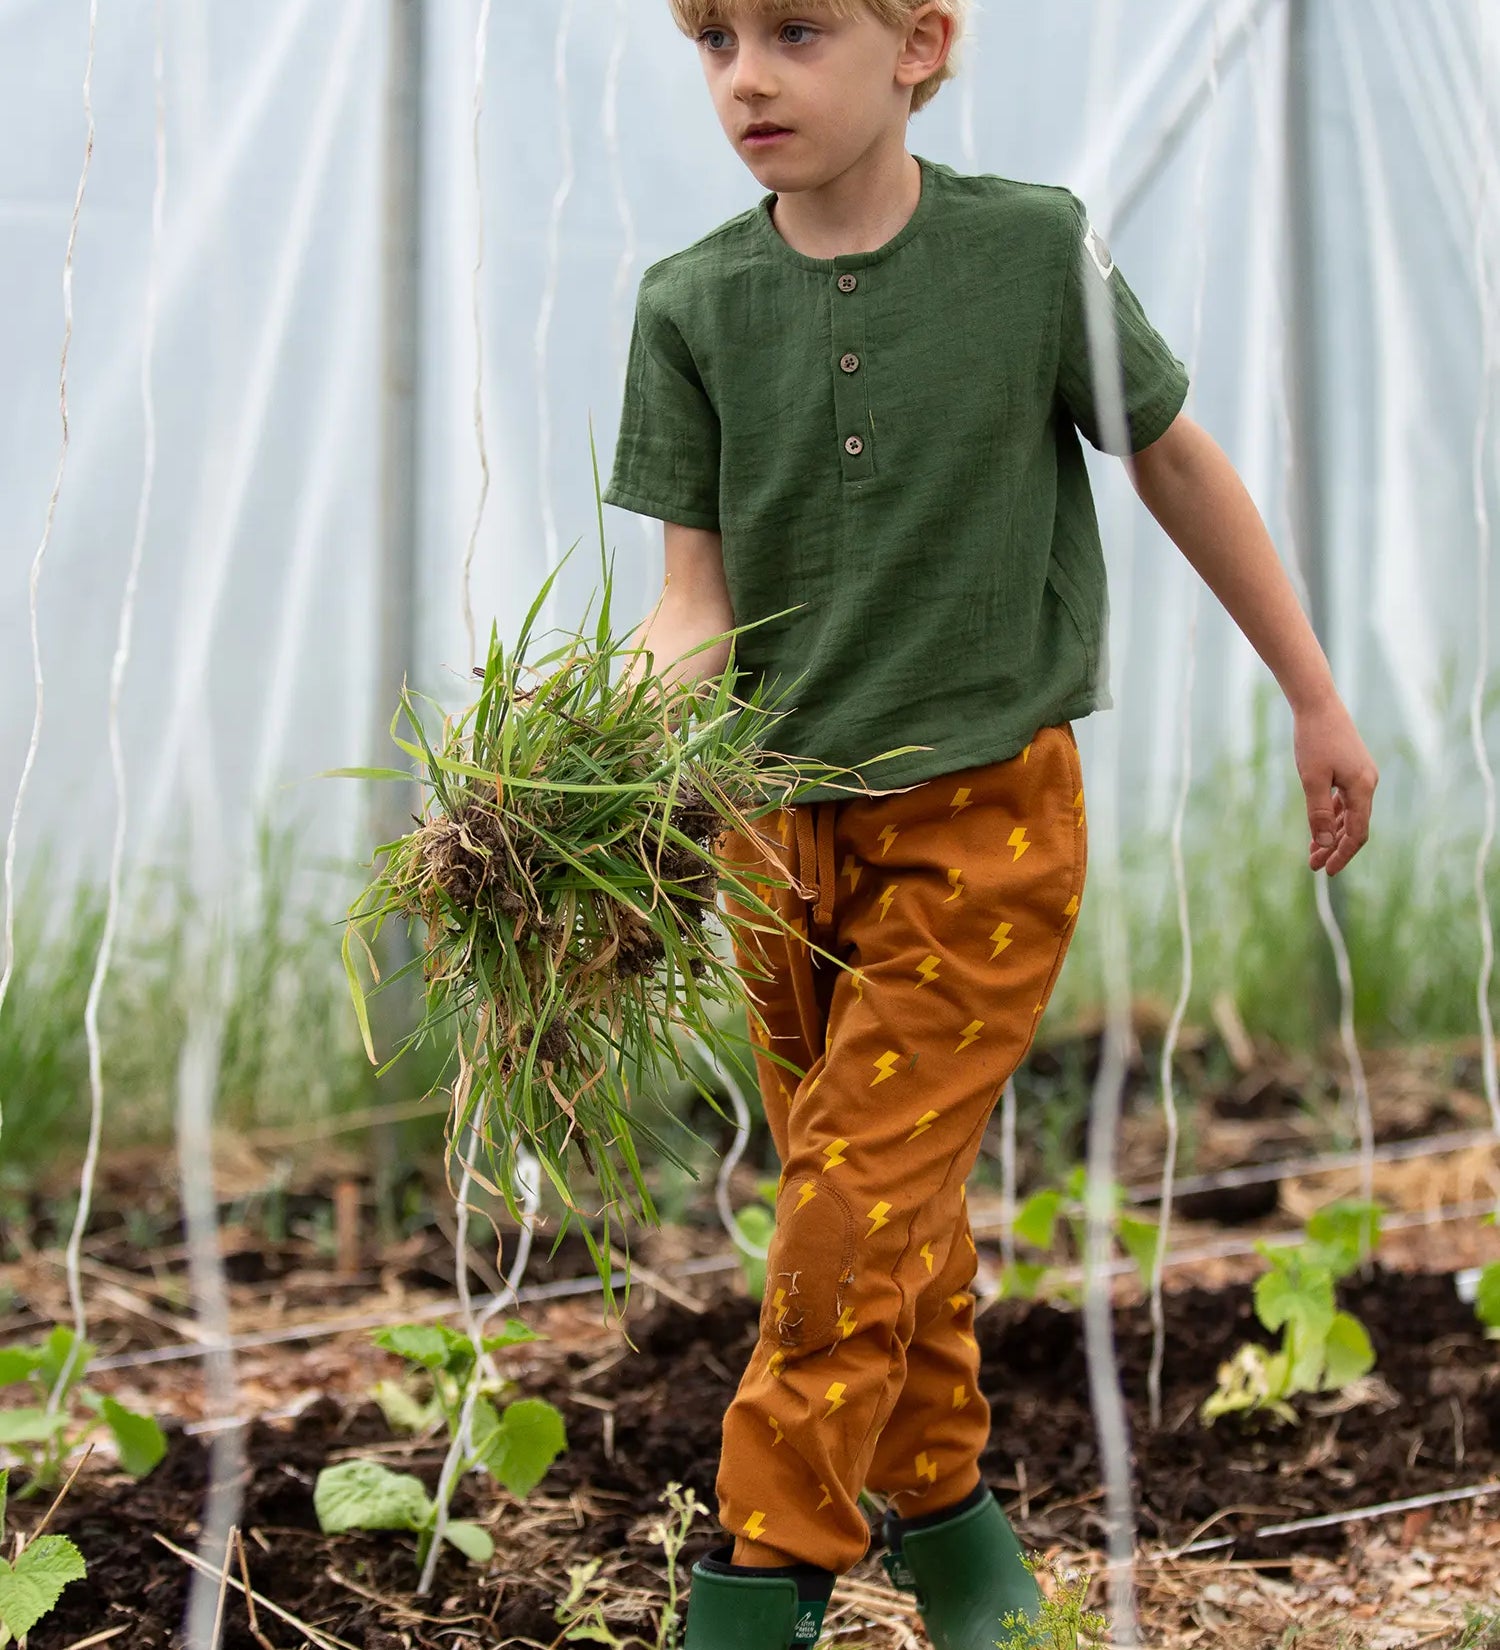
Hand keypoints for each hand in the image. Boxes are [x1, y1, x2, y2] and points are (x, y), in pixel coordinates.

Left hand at [1293, 697, 1376, 875]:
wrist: (1318, 703)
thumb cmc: (1314, 740)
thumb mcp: (1311, 780)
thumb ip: (1318, 813)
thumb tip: (1327, 845)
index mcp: (1363, 788)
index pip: (1357, 833)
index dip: (1343, 855)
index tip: (1326, 872)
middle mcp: (1367, 783)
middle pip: (1354, 826)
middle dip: (1335, 848)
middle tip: (1314, 866)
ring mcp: (1360, 775)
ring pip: (1349, 814)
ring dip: (1331, 833)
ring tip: (1313, 851)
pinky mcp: (1351, 768)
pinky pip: (1344, 800)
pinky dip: (1331, 815)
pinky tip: (1318, 826)